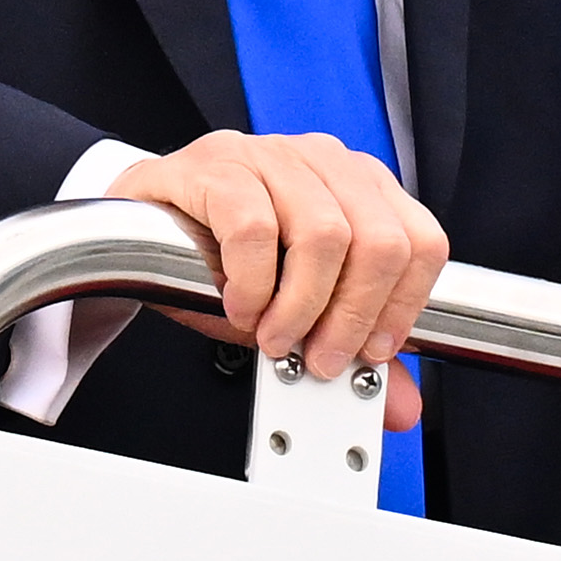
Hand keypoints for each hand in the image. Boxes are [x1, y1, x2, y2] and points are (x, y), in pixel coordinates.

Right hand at [107, 130, 446, 432]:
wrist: (140, 228)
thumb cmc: (224, 258)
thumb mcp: (297, 307)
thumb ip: (352, 345)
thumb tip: (402, 403)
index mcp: (358, 186)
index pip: (420, 241)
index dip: (402, 306)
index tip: (371, 350)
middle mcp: (322, 162)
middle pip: (380, 241)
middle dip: (352, 317)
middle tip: (318, 357)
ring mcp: (269, 156)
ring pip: (323, 234)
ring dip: (300, 307)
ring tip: (273, 335)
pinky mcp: (216, 166)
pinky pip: (253, 227)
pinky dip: (252, 283)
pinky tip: (239, 304)